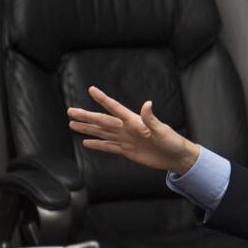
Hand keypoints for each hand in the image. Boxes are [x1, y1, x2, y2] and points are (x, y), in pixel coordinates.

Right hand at [66, 86, 199, 174]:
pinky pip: (108, 147)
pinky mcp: (127, 151)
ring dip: (87, 128)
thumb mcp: (161, 130)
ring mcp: (126, 140)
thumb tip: (147, 103)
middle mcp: (127, 129)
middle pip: (102, 121)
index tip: (91, 90)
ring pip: (102, 133)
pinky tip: (86, 142)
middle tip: (70, 111)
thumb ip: (151, 118)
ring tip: (72, 124)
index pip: (115, 108)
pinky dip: (97, 145)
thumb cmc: (172, 141)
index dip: (103, 99)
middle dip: (86, 116)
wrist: (176, 157)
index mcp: (134, 121)